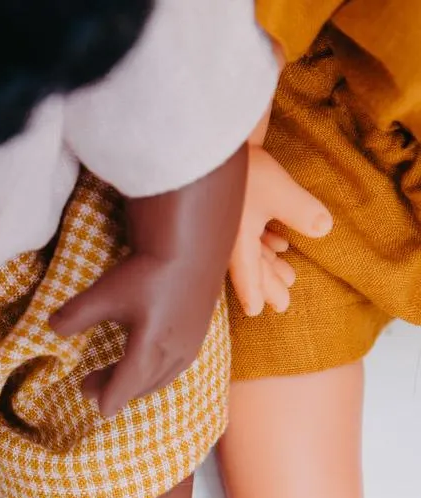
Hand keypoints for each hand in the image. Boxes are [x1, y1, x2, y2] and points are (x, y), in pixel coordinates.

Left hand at [49, 251, 219, 417]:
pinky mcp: (197, 338)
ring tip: (111, 377)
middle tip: (87, 387)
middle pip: (141, 383)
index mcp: (150, 345)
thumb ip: (77, 314)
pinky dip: (152, 374)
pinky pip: (172, 369)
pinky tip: (142, 364)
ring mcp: (188, 347)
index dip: (113, 396)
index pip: (128, 382)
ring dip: (134, 383)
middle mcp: (173, 352)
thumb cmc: (148, 271)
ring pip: (159, 378)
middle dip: (115, 389)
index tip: (101, 410)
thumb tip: (51, 328)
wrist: (192, 247)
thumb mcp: (106, 292)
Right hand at [229, 145, 331, 316]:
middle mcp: (231, 239)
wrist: (212, 146)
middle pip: (251, 267)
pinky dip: (266, 242)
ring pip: (252, 252)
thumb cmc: (242, 173)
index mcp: (237, 245)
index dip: (255, 294)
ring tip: (289, 276)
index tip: (258, 312)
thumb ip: (302, 212)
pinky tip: (281, 243)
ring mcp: (231, 224)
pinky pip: (250, 234)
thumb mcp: (278, 193)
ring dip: (271, 264)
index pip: (247, 277)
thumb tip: (324, 229)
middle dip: (269, 284)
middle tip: (283, 304)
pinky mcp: (234, 207)